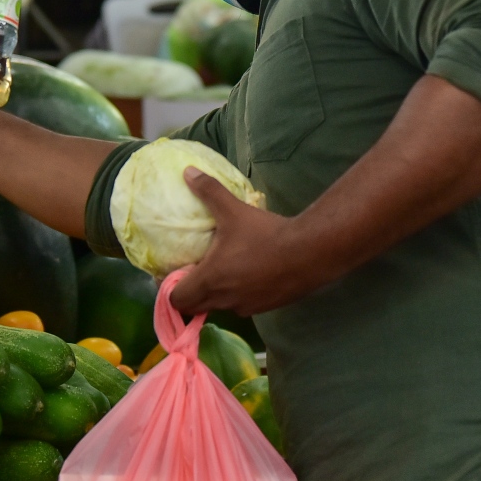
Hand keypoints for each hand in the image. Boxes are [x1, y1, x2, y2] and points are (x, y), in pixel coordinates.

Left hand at [168, 169, 324, 316]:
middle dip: (191, 293)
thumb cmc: (265, 235)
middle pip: (196, 306)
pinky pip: (242, 305)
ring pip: (220, 307)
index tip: (174, 273)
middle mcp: (224, 300)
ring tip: (221, 272)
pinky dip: (239, 295)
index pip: (177, 300)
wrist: (309, 253)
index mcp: (210, 280)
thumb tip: (187, 172)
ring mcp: (246, 307)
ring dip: (215, 295)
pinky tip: (249, 274)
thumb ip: (209, 191)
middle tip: (194, 272)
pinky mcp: (265, 308)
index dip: (170, 288)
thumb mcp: (234, 210)